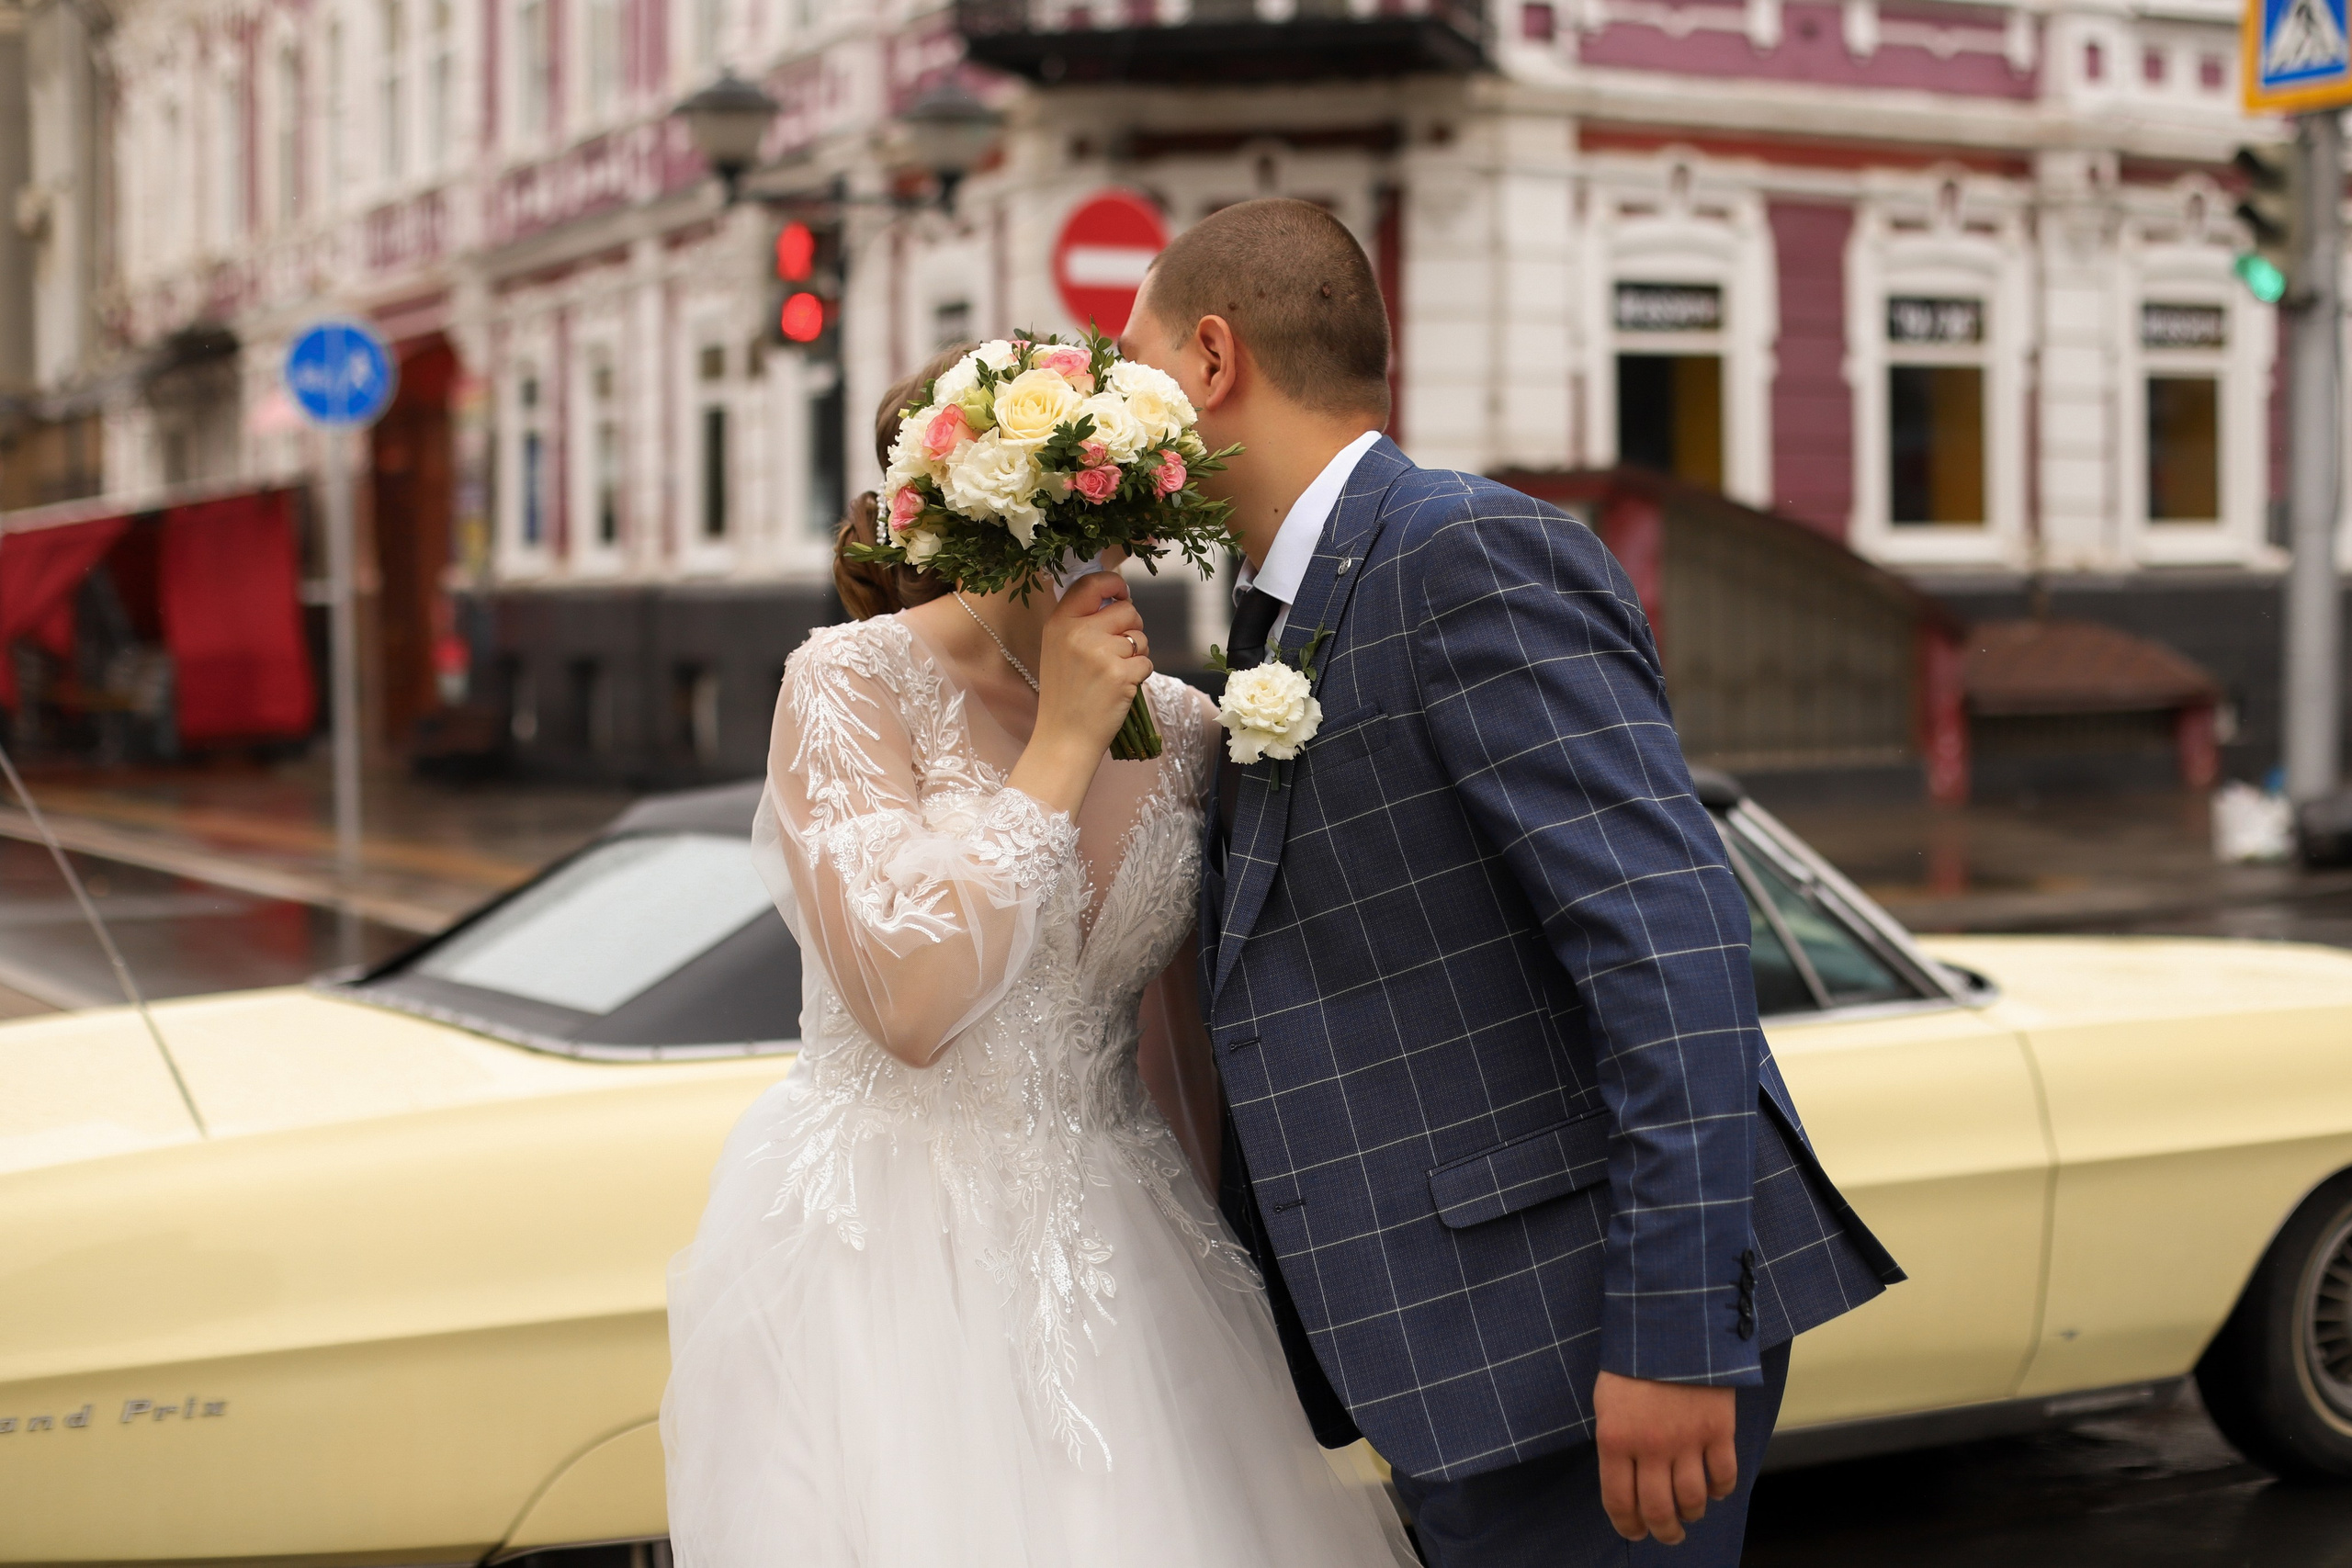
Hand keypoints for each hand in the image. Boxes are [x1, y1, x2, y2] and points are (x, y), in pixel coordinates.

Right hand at [1011, 573, 1150, 814]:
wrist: (1064, 737)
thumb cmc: (1064, 694)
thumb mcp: (1058, 648)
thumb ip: (1081, 621)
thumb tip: (1117, 597)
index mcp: (1060, 622)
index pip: (1092, 583)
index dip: (1114, 584)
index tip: (1121, 594)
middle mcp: (1079, 632)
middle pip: (1127, 610)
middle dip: (1132, 627)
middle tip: (1118, 651)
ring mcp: (1101, 653)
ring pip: (1140, 638)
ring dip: (1136, 654)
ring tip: (1113, 673)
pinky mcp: (1121, 675)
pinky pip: (1147, 662)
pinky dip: (1140, 675)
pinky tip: (1120, 688)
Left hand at [1594, 1372, 1738, 1545]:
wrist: (1670, 1323)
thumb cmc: (1633, 1361)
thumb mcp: (1607, 1401)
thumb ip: (1616, 1442)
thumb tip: (1626, 1480)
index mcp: (1615, 1439)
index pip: (1619, 1501)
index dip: (1627, 1525)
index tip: (1634, 1532)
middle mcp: (1651, 1447)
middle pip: (1658, 1509)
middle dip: (1663, 1530)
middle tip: (1667, 1534)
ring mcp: (1687, 1440)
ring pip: (1693, 1499)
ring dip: (1692, 1514)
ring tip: (1690, 1514)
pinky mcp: (1719, 1430)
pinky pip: (1724, 1476)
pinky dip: (1721, 1489)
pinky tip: (1715, 1489)